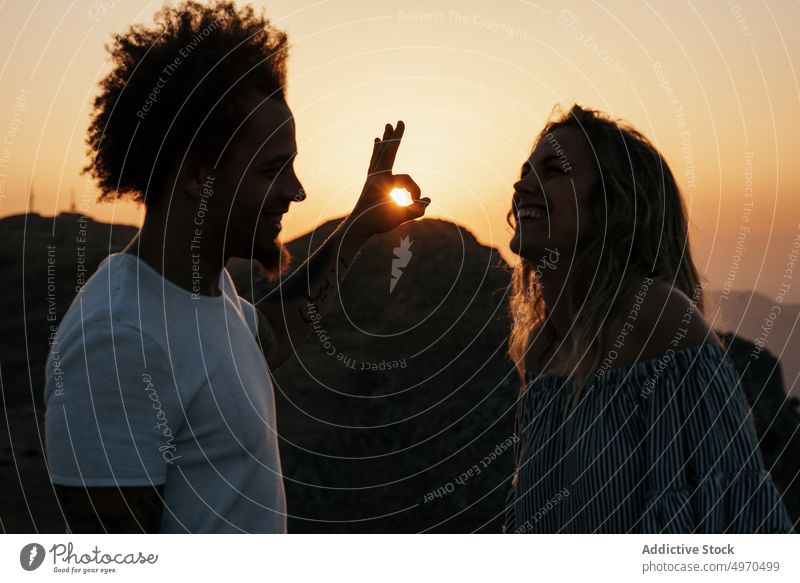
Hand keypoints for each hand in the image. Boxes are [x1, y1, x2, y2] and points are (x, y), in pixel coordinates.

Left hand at [346, 121, 430, 237]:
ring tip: (386, 128)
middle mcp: (376, 176)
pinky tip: (376, 143)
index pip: (406, 180)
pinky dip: (377, 150)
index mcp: (382, 182)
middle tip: (399, 121)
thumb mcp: (398, 218)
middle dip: (395, 137)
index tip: (416, 204)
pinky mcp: (370, 181)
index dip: (414, 192)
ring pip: (380, 153)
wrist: (356, 227)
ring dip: (385, 141)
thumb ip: (415, 210)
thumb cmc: (377, 223)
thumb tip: (427, 201)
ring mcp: (372, 177)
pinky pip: (375, 160)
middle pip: (388, 151)